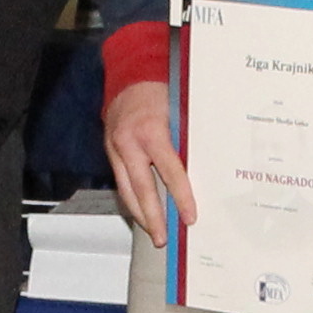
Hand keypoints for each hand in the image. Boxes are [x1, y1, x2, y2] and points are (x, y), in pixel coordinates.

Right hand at [100, 78, 189, 242]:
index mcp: (150, 131)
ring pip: (125, 189)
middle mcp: (128, 142)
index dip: (181, 198)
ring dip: (139, 213)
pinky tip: (142, 209)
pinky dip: (132, 197)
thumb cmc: (159, 87)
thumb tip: (202, 171)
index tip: (189, 217)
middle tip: (162, 238)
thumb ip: (186, 140)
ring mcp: (116, 147)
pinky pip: (121, 180)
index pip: (169, 173)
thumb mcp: (180, 110)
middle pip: (141, 190)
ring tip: (152, 231)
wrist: (129, 74)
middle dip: (152, 218)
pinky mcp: (110, 150)